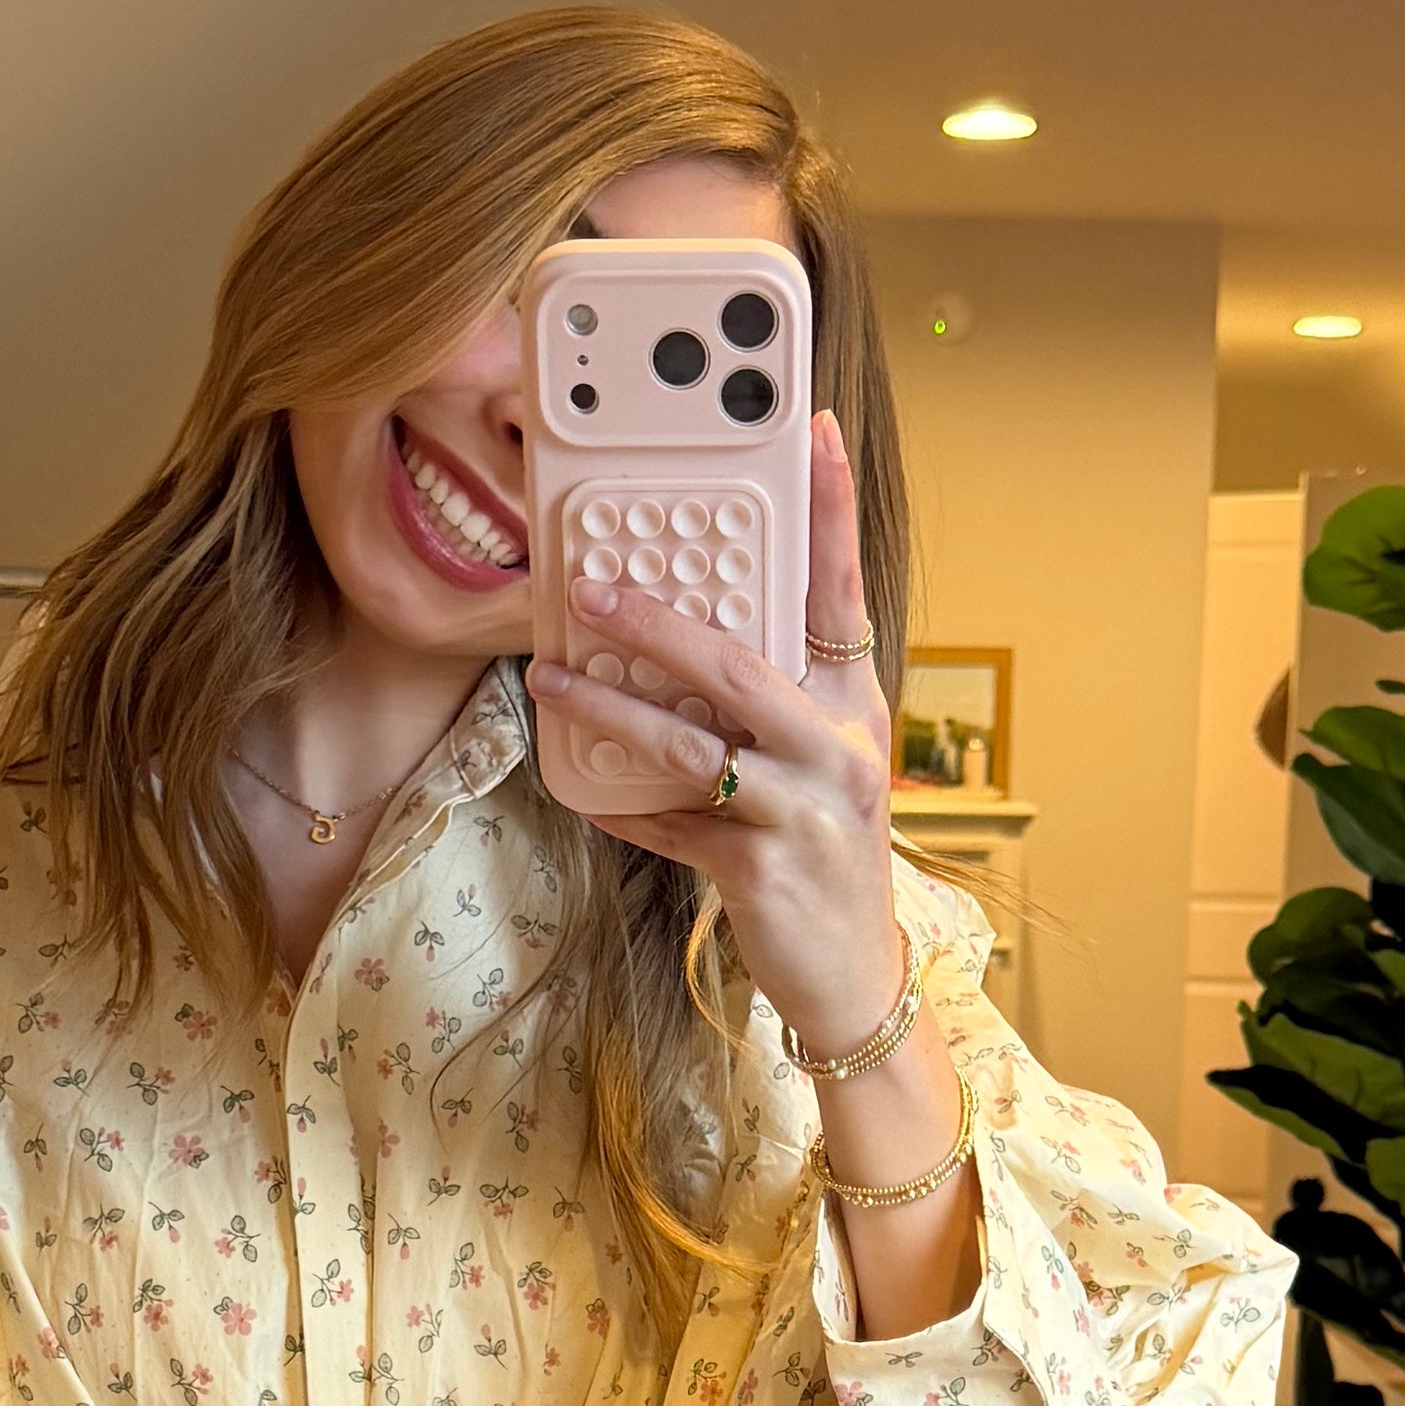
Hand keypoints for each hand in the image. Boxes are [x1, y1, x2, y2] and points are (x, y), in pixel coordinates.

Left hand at [529, 409, 905, 1054]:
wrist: (851, 975)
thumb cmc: (823, 853)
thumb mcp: (818, 763)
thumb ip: (770, 700)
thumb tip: (682, 637)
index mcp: (854, 706)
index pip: (842, 592)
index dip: (829, 510)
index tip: (813, 430)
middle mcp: (839, 750)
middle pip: (741, 664)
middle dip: (657, 622)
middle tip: (590, 588)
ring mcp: (805, 812)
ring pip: (693, 744)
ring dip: (611, 709)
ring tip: (551, 678)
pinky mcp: (763, 872)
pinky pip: (673, 824)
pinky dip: (624, 807)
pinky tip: (582, 788)